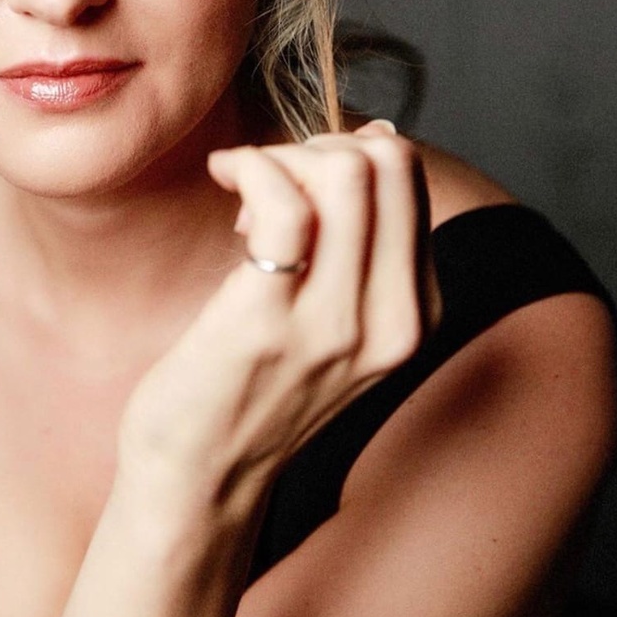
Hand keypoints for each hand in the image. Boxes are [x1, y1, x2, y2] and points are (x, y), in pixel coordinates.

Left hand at [117, 121, 439, 517]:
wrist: (200, 479)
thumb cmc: (255, 385)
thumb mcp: (340, 318)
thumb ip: (365, 241)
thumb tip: (379, 137)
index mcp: (416, 312)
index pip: (408, 178)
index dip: (345, 153)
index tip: (297, 183)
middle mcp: (393, 321)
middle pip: (388, 163)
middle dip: (318, 144)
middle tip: (269, 177)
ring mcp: (335, 325)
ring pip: (346, 174)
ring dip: (281, 155)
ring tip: (243, 184)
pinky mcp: (266, 324)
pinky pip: (281, 205)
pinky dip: (251, 167)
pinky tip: (225, 176)